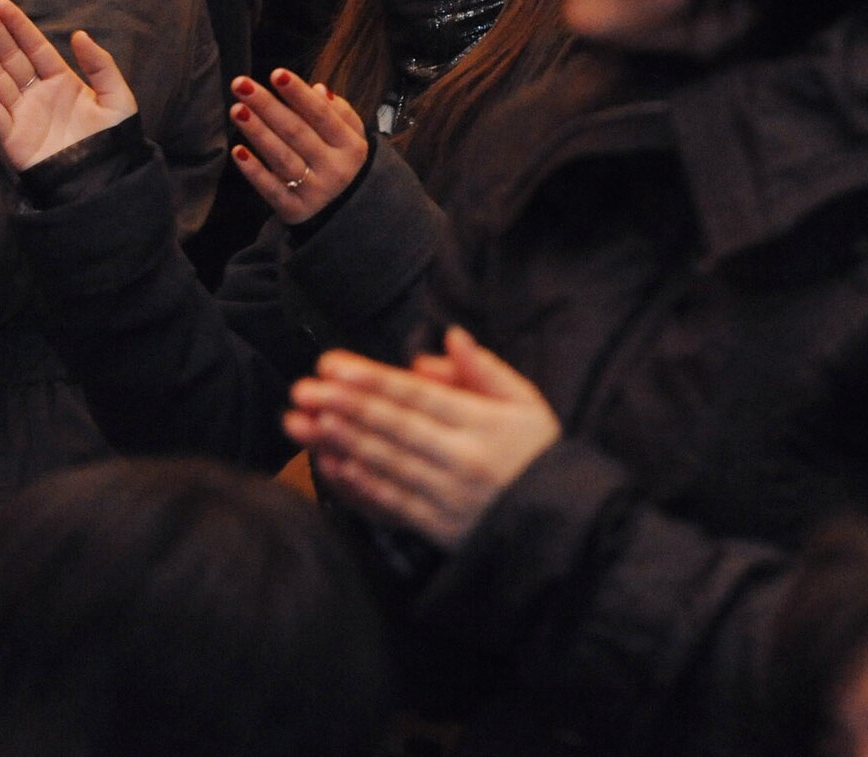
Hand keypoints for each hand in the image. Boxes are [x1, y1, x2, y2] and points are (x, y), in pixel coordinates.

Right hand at [0, 0, 137, 171]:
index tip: (1, 3)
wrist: (103, 180)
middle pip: (9, 57)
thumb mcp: (116, 98)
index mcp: (61, 81)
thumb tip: (79, 34)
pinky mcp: (12, 137)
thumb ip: (101, 65)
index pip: (34, 47)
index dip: (17, 25)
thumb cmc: (112, 141)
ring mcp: (22, 114)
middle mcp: (37, 94)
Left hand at [227, 71, 368, 223]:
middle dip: (268, 106)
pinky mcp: (294, 210)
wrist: (348, 214)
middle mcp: (335, 170)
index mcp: (351, 146)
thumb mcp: (351, 137)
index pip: (322, 115)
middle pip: (297, 133)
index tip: (277, 73)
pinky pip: (271, 189)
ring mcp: (314, 192)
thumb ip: (338, 111)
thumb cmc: (341, 162)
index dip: (299, 94)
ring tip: (237, 110)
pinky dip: (254, 171)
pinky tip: (237, 151)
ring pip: (282, 158)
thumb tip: (318, 88)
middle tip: (241, 84)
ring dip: (258, 133)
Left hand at [284, 327, 559, 548]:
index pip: (417, 397)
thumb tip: (450, 337)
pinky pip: (391, 505)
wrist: (566, 530)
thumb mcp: (527, 404)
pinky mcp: (438, 529)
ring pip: (385, 464)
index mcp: (484, 424)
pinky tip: (330, 465)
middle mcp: (462, 460)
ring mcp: (448, 498)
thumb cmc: (540, 456)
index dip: (371, 379)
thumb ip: (486, 370)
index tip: (330, 364)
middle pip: (393, 428)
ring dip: (339, 441)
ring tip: (301, 422)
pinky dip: (359, 485)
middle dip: (343, 406)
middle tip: (301, 389)